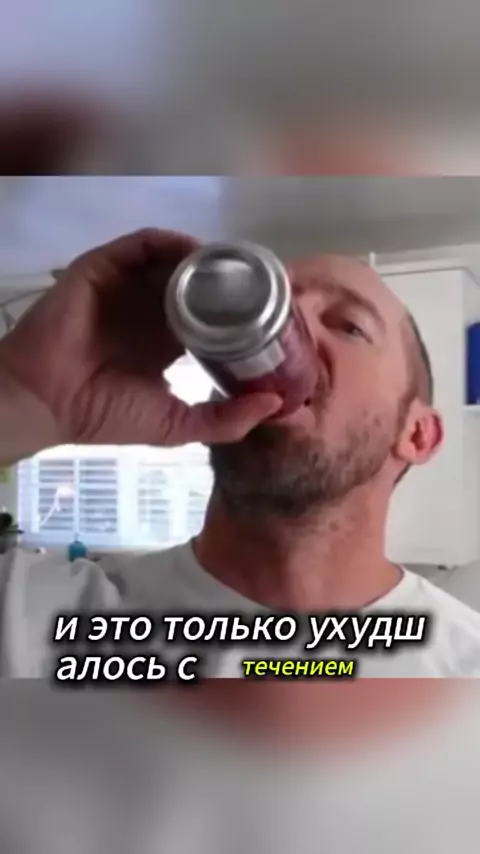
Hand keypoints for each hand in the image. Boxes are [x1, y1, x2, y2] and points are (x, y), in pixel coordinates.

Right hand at [0, 229, 281, 450]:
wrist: (49, 401)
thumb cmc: (106, 415)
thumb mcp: (176, 424)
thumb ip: (226, 420)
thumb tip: (277, 403)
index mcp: (165, 344)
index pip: (209, 317)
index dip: (238, 312)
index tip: (272, 308)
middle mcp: (148, 312)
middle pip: (195, 284)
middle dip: (226, 279)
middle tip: (261, 277)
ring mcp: (126, 288)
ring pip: (172, 261)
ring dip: (203, 258)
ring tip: (235, 261)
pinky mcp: (103, 269)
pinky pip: (140, 245)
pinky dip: (170, 242)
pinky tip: (196, 252)